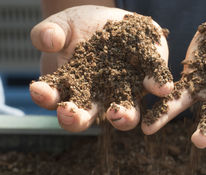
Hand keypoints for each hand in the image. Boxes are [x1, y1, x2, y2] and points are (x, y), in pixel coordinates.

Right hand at [30, 5, 172, 131]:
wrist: (111, 20)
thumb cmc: (82, 27)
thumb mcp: (64, 25)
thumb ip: (52, 33)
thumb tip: (48, 41)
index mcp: (72, 88)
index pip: (55, 99)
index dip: (46, 97)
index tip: (39, 90)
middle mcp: (98, 99)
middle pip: (87, 117)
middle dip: (77, 118)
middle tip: (72, 115)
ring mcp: (125, 93)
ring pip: (125, 114)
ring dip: (122, 117)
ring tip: (118, 113)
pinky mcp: (148, 80)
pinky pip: (154, 86)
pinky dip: (158, 86)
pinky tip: (161, 87)